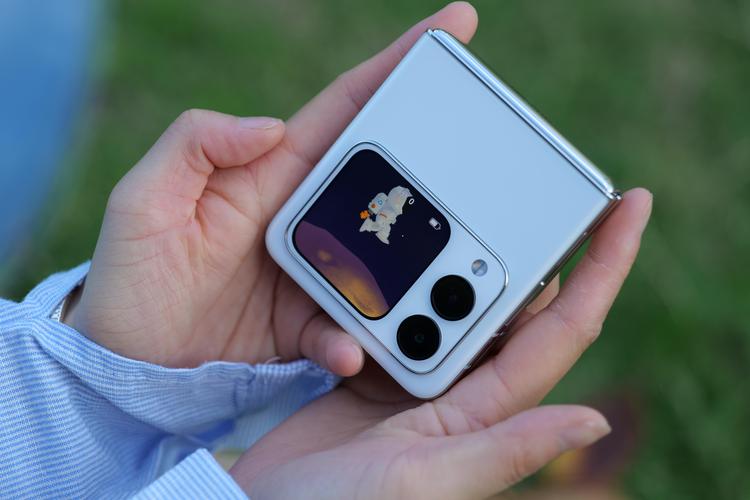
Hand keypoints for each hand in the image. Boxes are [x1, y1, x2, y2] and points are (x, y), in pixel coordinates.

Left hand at [62, 8, 483, 374]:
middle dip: (432, 160)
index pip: (344, 109)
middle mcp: (304, 217)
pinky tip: (349, 348)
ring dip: (415, 266)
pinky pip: (354, 323)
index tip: (451, 30)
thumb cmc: (131, 278)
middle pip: (381, 176)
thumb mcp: (142, 197)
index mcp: (271, 174)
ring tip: (436, 280)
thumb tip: (273, 125)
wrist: (133, 367)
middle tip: (477, 159)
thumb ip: (195, 144)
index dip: (395, 67)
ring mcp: (316, 270)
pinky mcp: (314, 319)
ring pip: (383, 256)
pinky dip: (357, 337)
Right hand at [230, 185, 651, 498]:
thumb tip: (594, 421)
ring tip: (470, 203)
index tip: (630, 206)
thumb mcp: (429, 478)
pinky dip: (410, 280)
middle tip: (548, 188)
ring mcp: (420, 382)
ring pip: (459, 300)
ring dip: (469, 254)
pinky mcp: (378, 374)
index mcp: (487, 408)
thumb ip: (504, 449)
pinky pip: (406, 312)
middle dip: (542, 247)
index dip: (604, 268)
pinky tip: (403, 251)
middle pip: (516, 302)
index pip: (563, 327)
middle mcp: (464, 393)